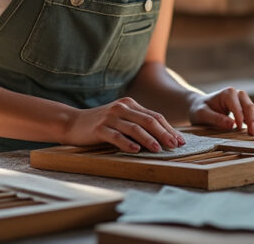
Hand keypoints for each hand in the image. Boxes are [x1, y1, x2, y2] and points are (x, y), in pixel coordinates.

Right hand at [62, 97, 184, 152]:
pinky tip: (135, 150)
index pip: (154, 116)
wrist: (72, 123)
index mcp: (130, 104)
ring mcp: (110, 117)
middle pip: (148, 121)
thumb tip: (163, 138)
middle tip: (174, 145)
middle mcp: (122, 107)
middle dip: (164, 134)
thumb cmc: (101, 124)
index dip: (169, 129)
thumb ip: (138, 123)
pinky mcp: (99, 128)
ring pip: (134, 128)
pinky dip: (127, 143)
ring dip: (149, 139)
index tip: (180, 141)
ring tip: (159, 149)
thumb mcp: (121, 119)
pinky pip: (116, 136)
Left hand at [188, 87, 253, 134]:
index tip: (240, 129)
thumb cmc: (199, 110)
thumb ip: (216, 118)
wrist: (198, 107)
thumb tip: (232, 125)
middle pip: (249, 106)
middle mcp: (238, 94)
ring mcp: (243, 100)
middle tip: (253, 133)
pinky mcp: (245, 108)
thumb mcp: (202, 114)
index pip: (237, 106)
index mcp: (228, 93)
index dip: (240, 118)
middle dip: (253, 120)